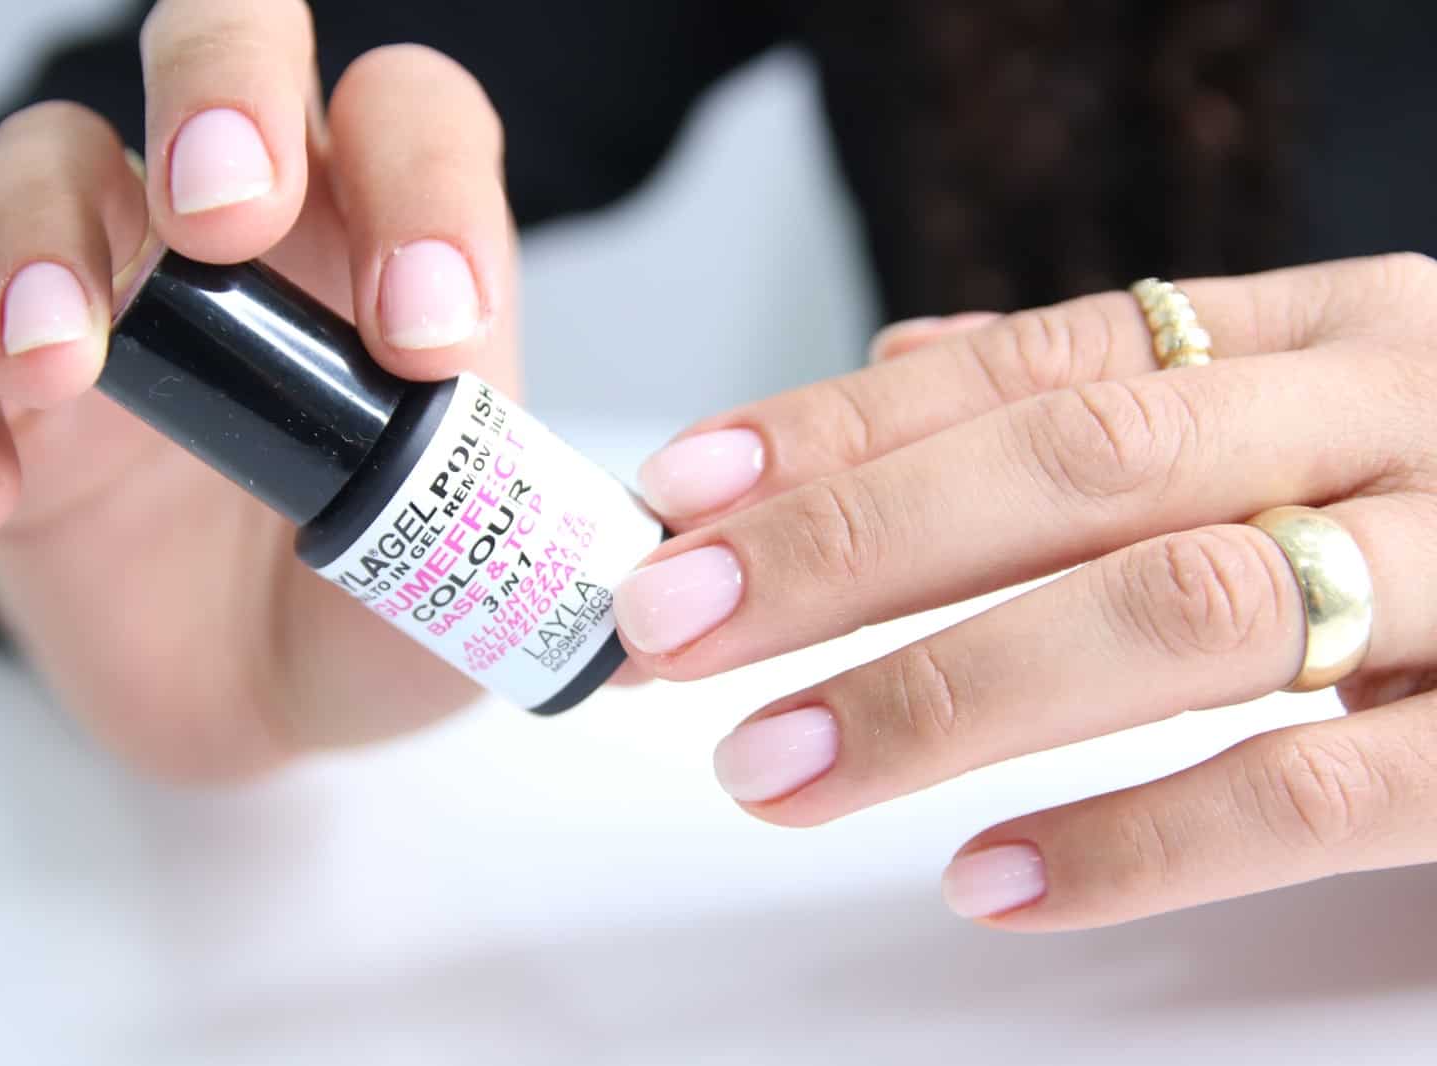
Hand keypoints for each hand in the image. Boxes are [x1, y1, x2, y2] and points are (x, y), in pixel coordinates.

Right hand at [0, 0, 518, 778]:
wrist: (261, 695)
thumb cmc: (384, 608)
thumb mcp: (479, 585)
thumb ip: (540, 557)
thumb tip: (652, 563)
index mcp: (390, 243)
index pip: (412, 122)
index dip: (426, 190)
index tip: (423, 335)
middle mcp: (249, 236)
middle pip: (220, 53)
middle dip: (218, 96)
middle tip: (221, 223)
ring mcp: (112, 298)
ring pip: (47, 166)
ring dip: (43, 245)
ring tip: (62, 368)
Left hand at [616, 254, 1436, 930]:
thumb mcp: (1314, 406)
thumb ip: (1114, 390)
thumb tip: (896, 371)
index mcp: (1321, 331)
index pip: (1034, 361)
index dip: (844, 425)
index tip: (685, 491)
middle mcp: (1393, 419)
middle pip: (1078, 465)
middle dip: (850, 550)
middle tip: (671, 630)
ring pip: (1180, 614)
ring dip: (946, 693)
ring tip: (772, 768)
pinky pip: (1323, 788)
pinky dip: (1141, 837)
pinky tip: (986, 881)